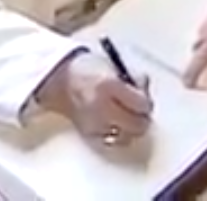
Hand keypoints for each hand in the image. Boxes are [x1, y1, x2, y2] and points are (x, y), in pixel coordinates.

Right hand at [39, 51, 153, 144]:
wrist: (60, 80)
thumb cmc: (87, 69)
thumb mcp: (113, 65)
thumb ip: (134, 78)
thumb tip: (146, 92)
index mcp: (108, 85)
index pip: (141, 103)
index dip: (145, 102)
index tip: (144, 100)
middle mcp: (101, 106)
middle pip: (136, 124)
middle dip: (142, 118)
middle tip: (140, 112)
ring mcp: (94, 123)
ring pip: (127, 136)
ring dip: (131, 128)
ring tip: (126, 117)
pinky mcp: (89, 134)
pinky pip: (113, 141)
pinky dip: (118, 135)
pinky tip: (115, 124)